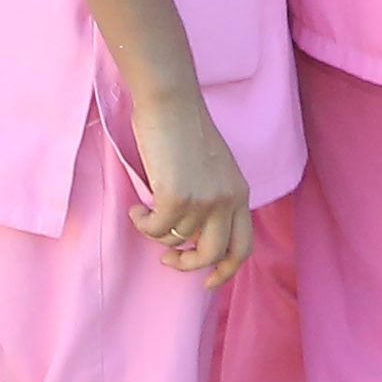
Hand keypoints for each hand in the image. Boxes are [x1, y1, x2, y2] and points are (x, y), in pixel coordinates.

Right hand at [126, 85, 256, 284]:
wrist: (171, 101)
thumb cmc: (184, 129)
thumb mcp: (213, 169)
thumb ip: (212, 200)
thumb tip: (193, 236)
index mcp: (240, 193)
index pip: (244, 247)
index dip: (226, 271)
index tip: (207, 281)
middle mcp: (227, 200)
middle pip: (215, 255)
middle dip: (188, 265)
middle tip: (168, 261)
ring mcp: (204, 199)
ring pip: (176, 239)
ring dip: (156, 232)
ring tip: (145, 212)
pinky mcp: (177, 196)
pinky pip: (155, 228)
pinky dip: (142, 223)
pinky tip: (137, 208)